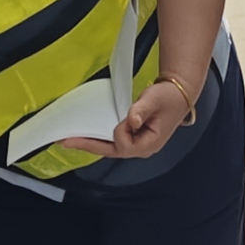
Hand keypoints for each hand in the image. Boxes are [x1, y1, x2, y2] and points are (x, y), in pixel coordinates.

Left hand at [59, 73, 195, 159]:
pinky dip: (98, 138)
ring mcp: (136, 144)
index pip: (125, 145)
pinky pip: (112, 141)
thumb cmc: (169, 97)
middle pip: (110, 151)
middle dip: (88, 145)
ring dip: (90, 143)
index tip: (128, 117)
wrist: (178, 93)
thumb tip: (132, 120)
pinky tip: (87, 134)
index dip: (121, 131)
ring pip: (109, 148)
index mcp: (150, 143)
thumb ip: (142, 110)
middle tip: (66, 141)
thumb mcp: (155, 99)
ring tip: (71, 139)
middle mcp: (141, 148)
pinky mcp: (132, 137)